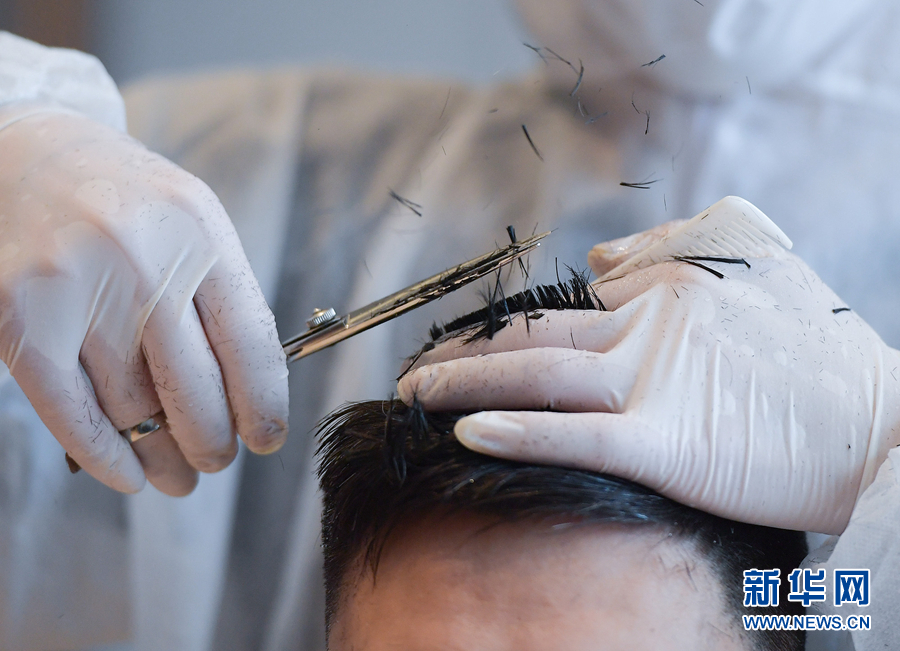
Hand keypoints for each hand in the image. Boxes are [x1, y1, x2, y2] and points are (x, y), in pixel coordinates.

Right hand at [0, 111, 288, 495]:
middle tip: (216, 462)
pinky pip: (69, 409)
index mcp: (200, 233)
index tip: (266, 438)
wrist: (29, 153)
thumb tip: (250, 398)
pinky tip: (127, 474)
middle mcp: (140, 257)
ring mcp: (74, 284)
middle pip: (192, 387)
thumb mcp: (193, 227)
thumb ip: (222, 300)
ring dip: (160, 457)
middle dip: (211, 443)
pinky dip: (102, 454)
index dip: (263, 407)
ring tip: (175, 476)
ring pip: (132, 406)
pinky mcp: (17, 314)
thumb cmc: (126, 203)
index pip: (249, 346)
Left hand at [398, 225, 899, 534]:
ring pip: (539, 372)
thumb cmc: (822, 353)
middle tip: (410, 373)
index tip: (466, 355)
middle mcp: (649, 318)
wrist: (886, 424)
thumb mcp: (756, 262)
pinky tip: (464, 432)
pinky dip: (516, 429)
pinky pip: (576, 432)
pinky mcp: (668, 439)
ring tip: (411, 396)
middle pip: (532, 333)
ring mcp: (655, 376)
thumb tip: (600, 255)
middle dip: (461, 352)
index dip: (503, 333)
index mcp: (663, 283)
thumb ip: (674, 244)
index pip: (560, 305)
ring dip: (462, 382)